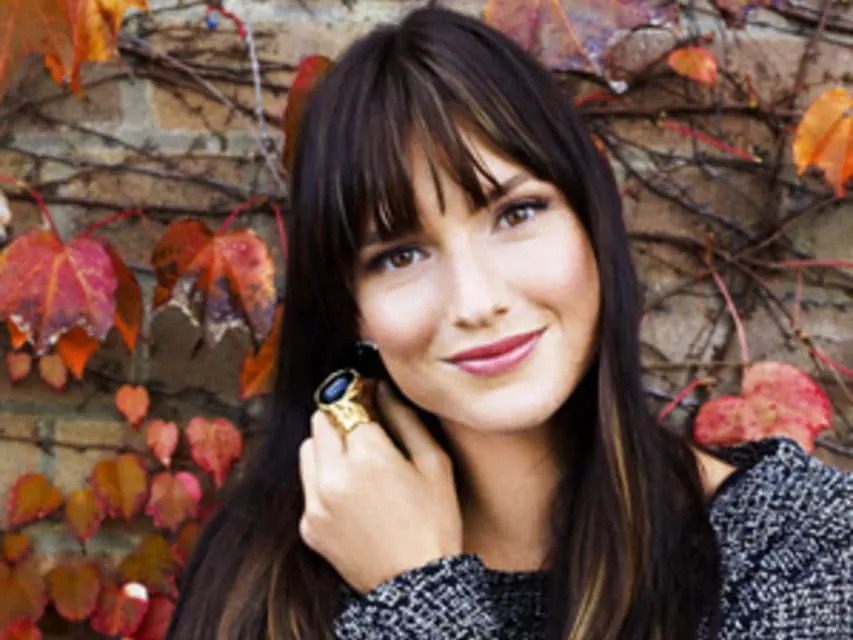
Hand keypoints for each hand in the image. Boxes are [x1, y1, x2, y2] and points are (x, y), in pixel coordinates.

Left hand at [298, 383, 463, 593]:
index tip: (372, 398)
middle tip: (364, 427)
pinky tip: (353, 494)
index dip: (363, 397)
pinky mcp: (308, 525)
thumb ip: (405, 419)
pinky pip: (308, 485)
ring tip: (357, 462)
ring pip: (308, 449)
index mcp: (368, 456)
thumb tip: (383, 389)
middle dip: (341, 417)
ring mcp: (316, 502)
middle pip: (321, 420)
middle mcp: (334, 476)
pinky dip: (324, 480)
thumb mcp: (434, 464)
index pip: (349, 403)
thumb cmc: (435, 523)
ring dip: (328, 446)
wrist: (416, 585)